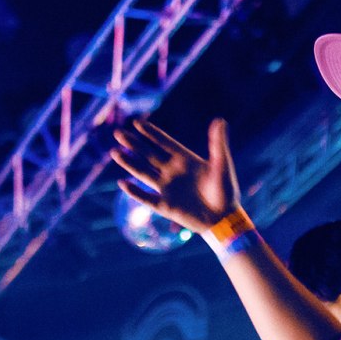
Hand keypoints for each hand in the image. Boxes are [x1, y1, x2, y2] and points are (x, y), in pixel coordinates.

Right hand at [111, 117, 237, 233]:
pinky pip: (146, 198)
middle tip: (118, 133)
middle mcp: (172, 172)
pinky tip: (123, 183)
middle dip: (134, 144)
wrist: (224, 218)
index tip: (137, 123)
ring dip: (129, 163)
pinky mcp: (165, 206)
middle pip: (148, 155)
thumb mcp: (222, 164)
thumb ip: (218, 144)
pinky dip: (135, 191)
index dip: (151, 134)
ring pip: (143, 173)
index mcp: (184, 160)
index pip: (164, 143)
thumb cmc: (225, 190)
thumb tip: (220, 121)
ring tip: (115, 152)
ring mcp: (167, 188)